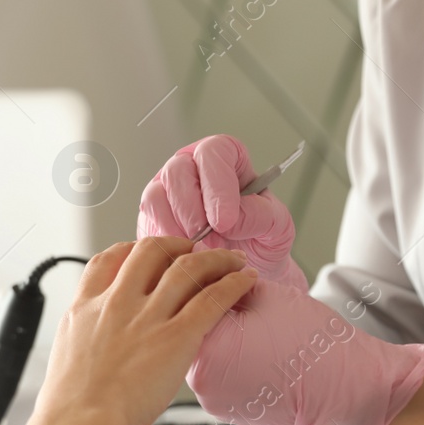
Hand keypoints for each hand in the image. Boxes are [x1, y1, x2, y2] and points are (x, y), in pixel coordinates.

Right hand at [35, 237, 259, 424]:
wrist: (81, 423)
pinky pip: (212, 299)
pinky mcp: (176, 337)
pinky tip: (246, 281)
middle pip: (150, 251)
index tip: (145, 253)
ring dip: (215, 259)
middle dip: (176, 244)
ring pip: (187, 267)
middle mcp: (116, 304)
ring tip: (231, 260)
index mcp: (85, 309)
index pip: (107, 261)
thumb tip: (100, 355)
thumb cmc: (72, 408)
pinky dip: (234, 284)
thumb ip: (87, 344)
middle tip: (192, 250)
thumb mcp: (66, 360)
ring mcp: (147, 318)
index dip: (130, 249)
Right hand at [138, 134, 307, 291]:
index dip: (217, 185)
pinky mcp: (152, 217)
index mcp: (226, 159)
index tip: (225, 220)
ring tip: (196, 250)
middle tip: (207, 237)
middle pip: (177, 171)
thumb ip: (262, 216)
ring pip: (156, 196)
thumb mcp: (277, 227)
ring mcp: (167, 191)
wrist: (240, 271)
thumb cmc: (258, 240)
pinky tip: (181, 256)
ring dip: (175, 226)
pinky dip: (162, 241)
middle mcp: (191, 168)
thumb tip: (232, 217)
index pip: (214, 153)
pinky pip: (146, 223)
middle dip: (192, 208)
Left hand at [187, 278, 423, 424]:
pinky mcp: (225, 410)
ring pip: (201, 354)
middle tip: (232, 294)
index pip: (184, 302)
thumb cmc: (315, 345)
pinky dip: (226, 359)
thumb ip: (228, 283)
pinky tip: (251, 349)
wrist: (347, 391)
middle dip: (204, 308)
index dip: (202, 280)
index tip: (216, 270)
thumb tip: (213, 276)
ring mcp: (211, 399)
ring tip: (249, 325)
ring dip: (216, 335)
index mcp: (205, 345)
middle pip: (186, 330)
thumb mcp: (267, 296)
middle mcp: (200, 378)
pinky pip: (216, 375)